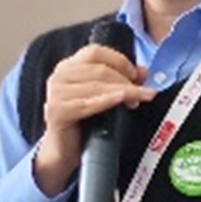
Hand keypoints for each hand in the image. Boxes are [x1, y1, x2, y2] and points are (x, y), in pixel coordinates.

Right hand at [34, 45, 154, 196]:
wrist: (64, 150)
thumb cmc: (83, 122)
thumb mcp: (104, 96)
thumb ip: (121, 81)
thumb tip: (143, 72)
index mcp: (69, 66)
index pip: (96, 52)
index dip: (119, 61)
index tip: (136, 74)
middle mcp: (60, 75)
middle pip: (100, 69)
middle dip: (126, 80)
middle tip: (144, 92)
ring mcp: (56, 93)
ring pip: (97, 85)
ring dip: (123, 92)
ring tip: (138, 100)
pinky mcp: (58, 111)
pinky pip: (88, 104)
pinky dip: (107, 100)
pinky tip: (122, 99)